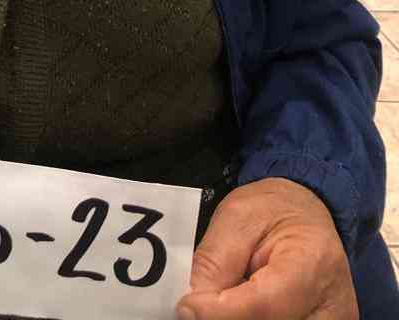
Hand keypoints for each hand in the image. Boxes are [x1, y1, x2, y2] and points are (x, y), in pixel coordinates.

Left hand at [177, 178, 357, 318]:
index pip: (263, 304)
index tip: (186, 307)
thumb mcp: (237, 217)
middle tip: (202, 303)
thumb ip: (214, 262)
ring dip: (241, 317)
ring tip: (226, 298)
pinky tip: (242, 306)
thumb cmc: (273, 210)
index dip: (218, 312)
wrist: (306, 214)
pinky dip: (253, 319)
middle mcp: (332, 306)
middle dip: (229, 316)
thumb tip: (191, 310)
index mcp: (313, 262)